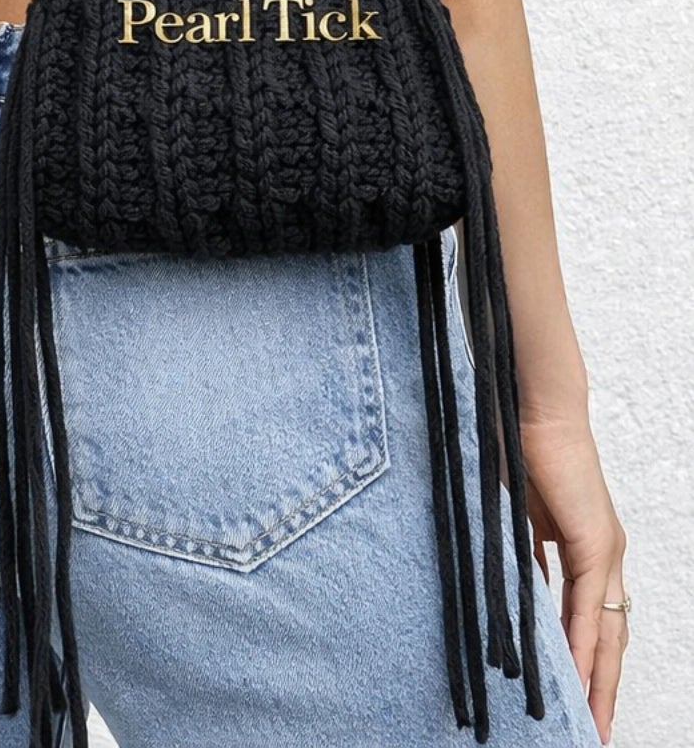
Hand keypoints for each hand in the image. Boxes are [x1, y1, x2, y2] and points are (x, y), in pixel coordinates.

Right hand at [518, 408, 627, 745]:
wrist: (532, 402)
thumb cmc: (517, 443)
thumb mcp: (514, 514)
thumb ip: (518, 552)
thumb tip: (509, 589)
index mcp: (584, 545)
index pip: (591, 619)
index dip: (585, 661)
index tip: (576, 700)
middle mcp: (603, 554)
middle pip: (608, 638)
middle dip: (600, 688)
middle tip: (591, 730)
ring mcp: (604, 549)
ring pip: (605, 631)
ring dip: (596, 680)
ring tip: (588, 721)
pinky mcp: (595, 542)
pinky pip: (588, 607)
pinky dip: (581, 645)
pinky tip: (575, 676)